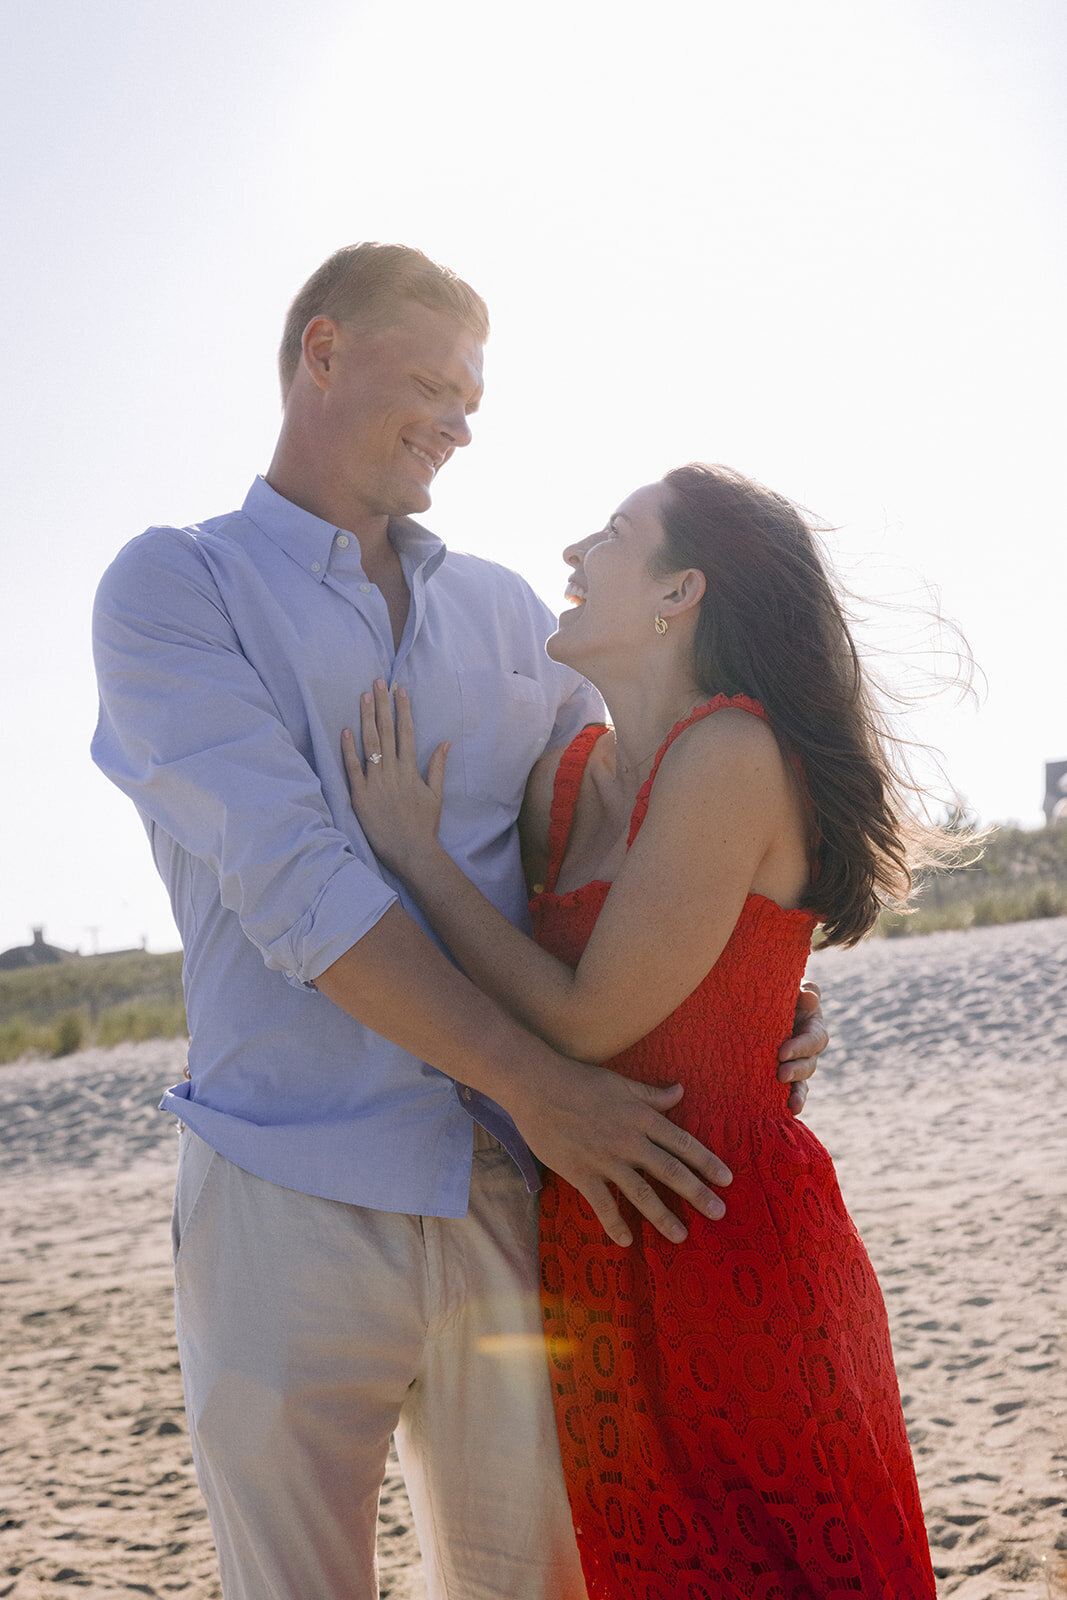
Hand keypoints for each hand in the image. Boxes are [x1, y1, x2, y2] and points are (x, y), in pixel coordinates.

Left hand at [342, 680, 449, 876]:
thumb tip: (444, 742)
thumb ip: (437, 766)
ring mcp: (376, 783)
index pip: (406, 732)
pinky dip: (348, 750)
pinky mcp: (361, 796)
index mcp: (411, 770)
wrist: (411, 851)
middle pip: (387, 732)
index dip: (403, 710)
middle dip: (383, 705)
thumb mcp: (436, 794)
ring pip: (370, 745)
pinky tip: (345, 731)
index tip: (400, 690)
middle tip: (378, 683)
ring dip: (366, 719)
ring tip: (363, 697)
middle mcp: (393, 772)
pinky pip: (352, 769)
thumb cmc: (424, 825)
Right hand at [508, 1058, 732, 1247]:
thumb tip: (680, 1091)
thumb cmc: (579, 1080)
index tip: (726, 1179)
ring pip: (641, 1193)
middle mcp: (629, 1140)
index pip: (682, 1143)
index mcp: (641, 1117)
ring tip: (681, 1236)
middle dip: (697, 1193)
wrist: (537, 1086)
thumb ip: (652, 1094)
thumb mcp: (621, 1083)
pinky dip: (615, 1223)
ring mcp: (605, 1159)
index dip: (706, 1162)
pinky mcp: (581, 1173)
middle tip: (718, 1212)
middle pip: (670, 1171)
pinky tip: (627, 1241)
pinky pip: (602, 1204)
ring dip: (663, 1217)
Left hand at [776, 981, 827, 1115]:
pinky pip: (792, 1093)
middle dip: (796, 1070)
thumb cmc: (775, 991)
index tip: (782, 1052)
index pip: (814, 1039)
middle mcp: (807, 1049)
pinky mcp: (783, 1077)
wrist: (756, 1003)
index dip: (801, 1047)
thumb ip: (803, 990)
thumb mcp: (788, 987)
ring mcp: (796, 1065)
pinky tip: (788, 1112)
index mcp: (812, 1026)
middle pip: (809, 1064)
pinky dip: (792, 1103)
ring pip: (803, 1082)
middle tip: (779, 1074)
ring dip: (796, 1092)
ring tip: (788, 1102)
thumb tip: (809, 997)